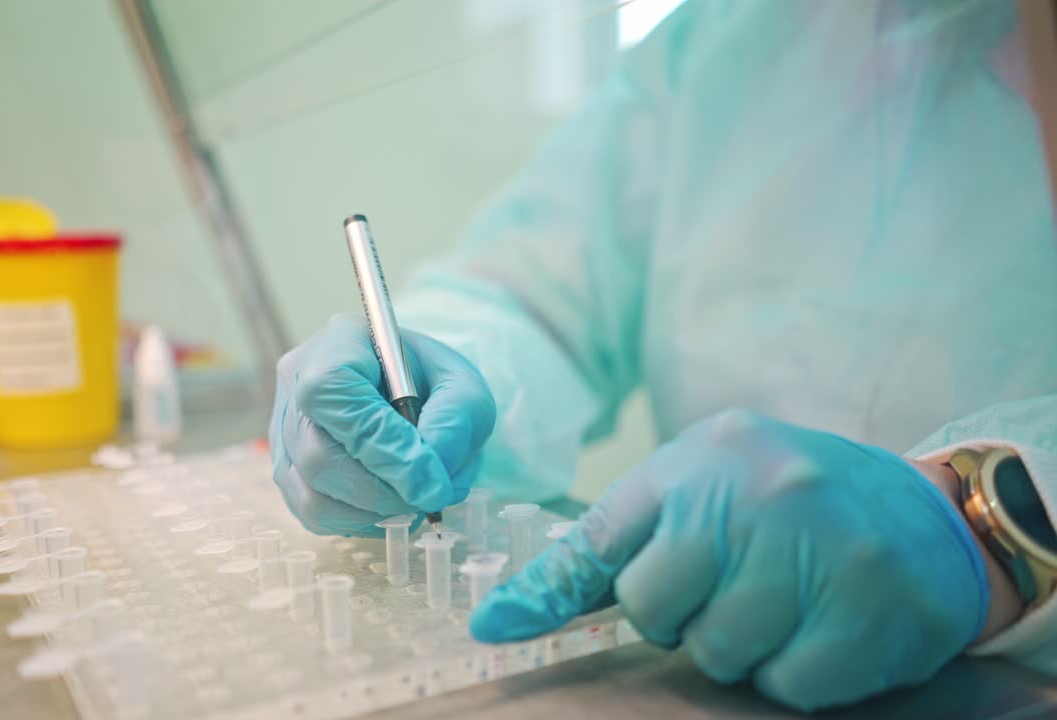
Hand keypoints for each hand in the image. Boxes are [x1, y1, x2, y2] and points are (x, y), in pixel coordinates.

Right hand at [269, 314, 495, 535]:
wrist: (414, 390)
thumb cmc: (433, 382)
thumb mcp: (463, 387)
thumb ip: (454, 424)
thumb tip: (429, 480)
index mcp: (339, 342)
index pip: (332, 391)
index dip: (379, 442)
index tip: (430, 479)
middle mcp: (297, 382)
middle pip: (317, 450)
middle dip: (382, 488)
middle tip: (430, 496)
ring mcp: (284, 429)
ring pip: (310, 490)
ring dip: (373, 509)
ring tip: (415, 497)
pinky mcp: (287, 469)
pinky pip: (310, 512)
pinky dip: (359, 520)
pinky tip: (390, 503)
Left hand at [470, 409, 987, 710]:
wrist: (930, 513)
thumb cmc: (791, 504)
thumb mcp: (705, 490)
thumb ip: (623, 544)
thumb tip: (506, 613)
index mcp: (700, 460)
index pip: (599, 539)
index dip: (544, 593)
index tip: (491, 626)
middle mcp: (756, 491)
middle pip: (654, 610)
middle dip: (682, 617)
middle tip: (731, 588)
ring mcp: (817, 545)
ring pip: (720, 654)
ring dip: (745, 646)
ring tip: (784, 602)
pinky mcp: (871, 605)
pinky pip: (788, 684)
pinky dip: (798, 672)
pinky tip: (824, 626)